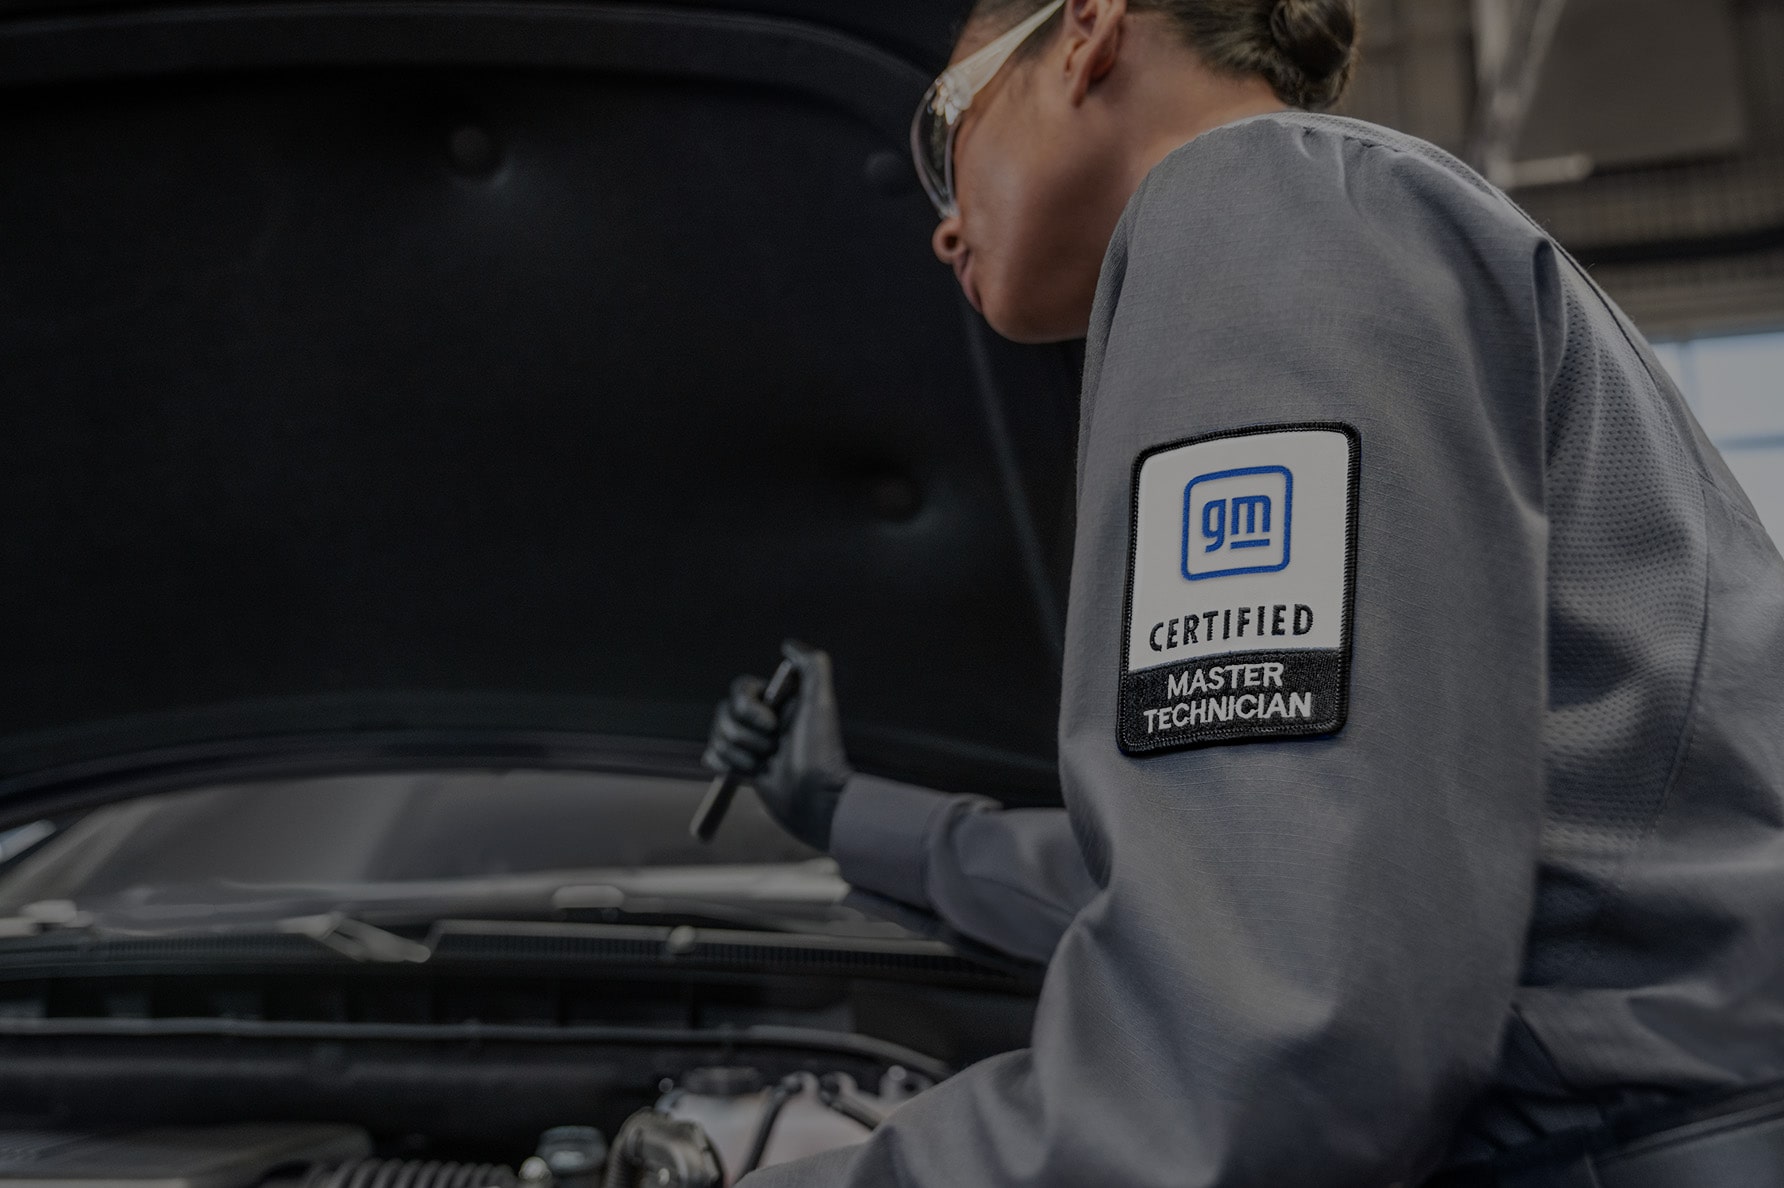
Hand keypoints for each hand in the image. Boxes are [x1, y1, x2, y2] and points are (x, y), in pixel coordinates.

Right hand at [703, 640, 852, 851]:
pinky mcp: (744, 769)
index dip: (748, 708)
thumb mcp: (820, 703)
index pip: (741, 690)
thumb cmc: (820, 753)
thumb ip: (811, 665)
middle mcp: (766, 721)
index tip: (771, 725)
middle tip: (773, 751)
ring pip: (718, 738)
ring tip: (768, 768)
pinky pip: (713, 757)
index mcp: (779, 703)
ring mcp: (753, 745)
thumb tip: (787, 645)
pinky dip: (727, 766)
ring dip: (740, 756)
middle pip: (724, 715)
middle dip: (743, 737)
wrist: (817, 802)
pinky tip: (751, 775)